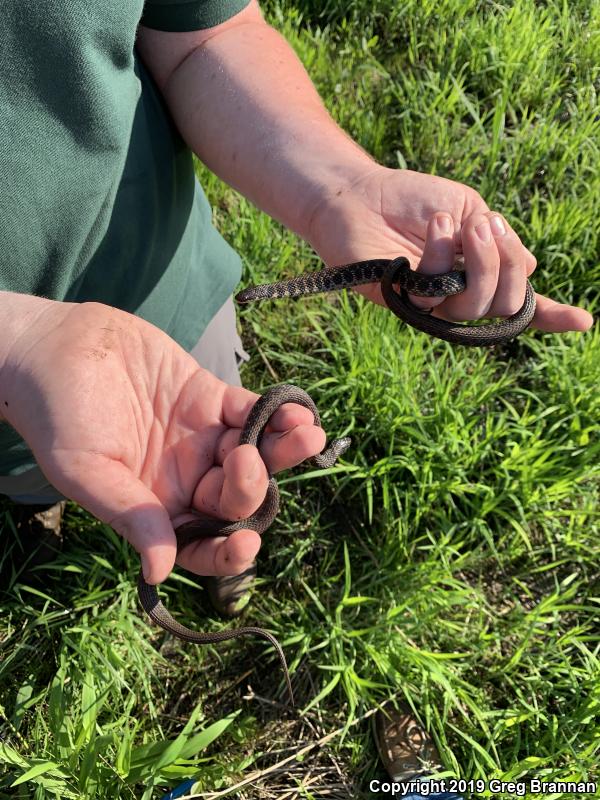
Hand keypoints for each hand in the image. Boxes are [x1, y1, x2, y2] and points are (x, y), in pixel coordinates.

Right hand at [1, 299, 325, 582]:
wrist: (56, 349)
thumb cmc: (58, 417)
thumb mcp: (87, 472)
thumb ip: (129, 515)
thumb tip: (159, 572)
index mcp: (155, 509)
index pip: (201, 544)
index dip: (227, 553)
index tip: (247, 544)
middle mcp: (185, 479)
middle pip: (235, 499)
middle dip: (252, 487)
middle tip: (247, 461)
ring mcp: (202, 438)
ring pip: (253, 454)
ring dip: (283, 451)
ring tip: (310, 437)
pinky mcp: (210, 397)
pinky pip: (250, 411)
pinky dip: (275, 413)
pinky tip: (298, 411)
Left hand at [308, 167, 592, 331]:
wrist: (361, 193)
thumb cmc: (413, 200)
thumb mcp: (469, 209)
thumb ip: (499, 240)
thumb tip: (533, 270)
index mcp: (479, 273)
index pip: (518, 301)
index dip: (552, 315)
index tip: (584, 321)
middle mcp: (459, 295)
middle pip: (505, 305)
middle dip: (509, 265)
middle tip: (489, 226)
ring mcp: (431, 303)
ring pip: (475, 306)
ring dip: (480, 261)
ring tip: (466, 225)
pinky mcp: (403, 303)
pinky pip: (437, 295)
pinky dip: (443, 255)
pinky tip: (436, 227)